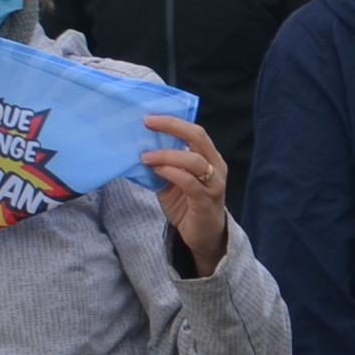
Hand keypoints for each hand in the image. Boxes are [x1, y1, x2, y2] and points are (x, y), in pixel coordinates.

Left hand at [140, 113, 231, 273]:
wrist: (203, 236)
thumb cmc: (187, 204)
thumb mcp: (173, 179)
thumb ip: (163, 164)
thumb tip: (139, 148)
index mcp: (209, 157)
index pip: (194, 131)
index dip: (173, 121)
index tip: (150, 118)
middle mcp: (216, 166)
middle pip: (198, 137)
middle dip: (172, 127)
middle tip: (148, 124)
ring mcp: (213, 184)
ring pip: (193, 160)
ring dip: (166, 155)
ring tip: (146, 157)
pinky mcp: (205, 201)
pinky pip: (189, 182)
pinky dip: (171, 173)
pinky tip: (157, 171)